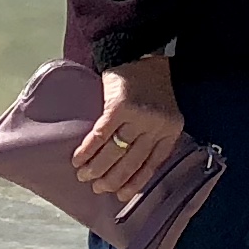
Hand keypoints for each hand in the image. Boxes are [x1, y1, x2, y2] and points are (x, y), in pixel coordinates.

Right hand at [73, 55, 185, 197]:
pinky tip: (78, 158)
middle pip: (131, 162)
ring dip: (96, 168)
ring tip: (83, 175)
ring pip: (114, 152)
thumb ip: (152, 136)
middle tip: (96, 187)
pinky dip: (87, 150)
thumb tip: (127, 167)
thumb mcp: (162, 112)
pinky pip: (100, 136)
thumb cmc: (149, 85)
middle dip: (112, 179)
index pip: (152, 165)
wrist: (139, 52)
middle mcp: (157, 126)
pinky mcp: (119, 107)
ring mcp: (139, 117)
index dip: (134, 183)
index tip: (120, 196)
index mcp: (170, 130)